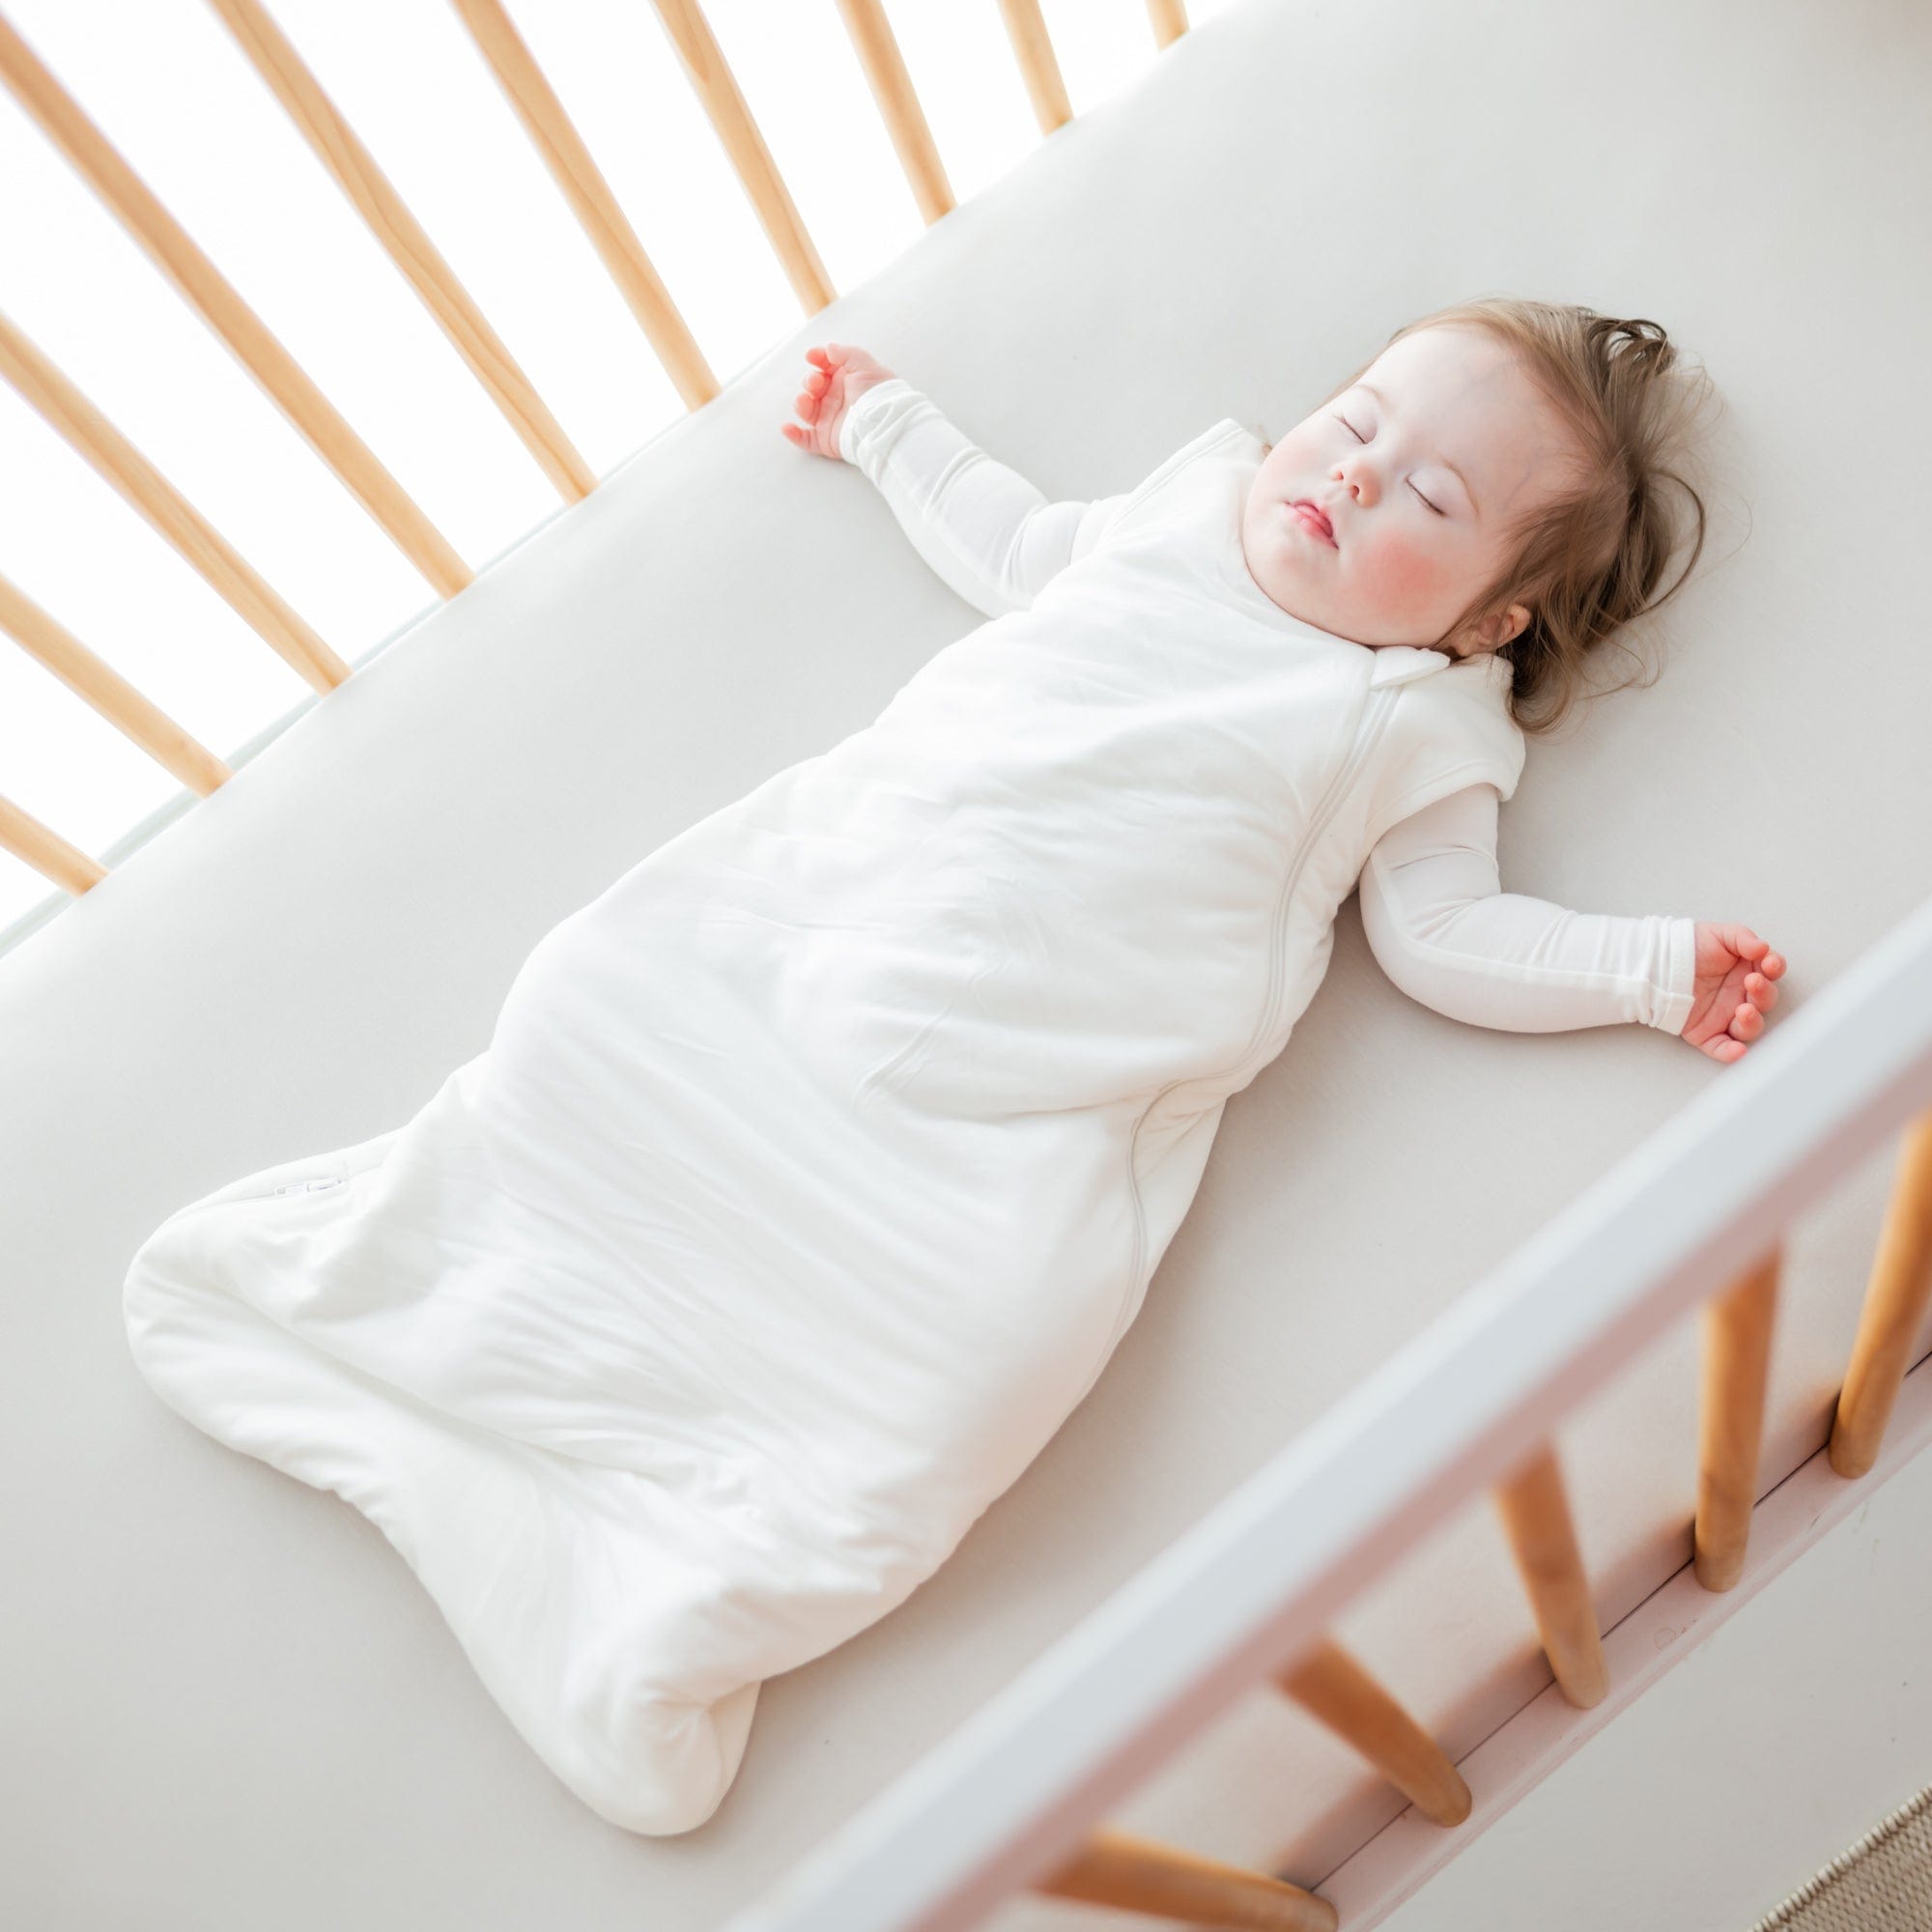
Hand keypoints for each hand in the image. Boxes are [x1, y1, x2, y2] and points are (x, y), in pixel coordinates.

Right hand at [780, 343, 895, 458]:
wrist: (885, 423)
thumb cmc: (879, 393)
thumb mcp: (865, 365)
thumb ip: (845, 353)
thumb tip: (828, 349)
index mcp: (846, 380)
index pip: (825, 366)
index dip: (817, 358)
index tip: (812, 356)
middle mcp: (837, 398)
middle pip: (813, 386)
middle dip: (810, 381)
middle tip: (816, 382)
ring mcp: (830, 419)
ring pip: (806, 410)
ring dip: (801, 403)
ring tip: (804, 401)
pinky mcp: (827, 439)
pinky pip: (806, 439)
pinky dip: (794, 435)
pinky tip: (787, 427)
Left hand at [1681, 923, 1784, 1062]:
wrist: (1658, 962)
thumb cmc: (1691, 947)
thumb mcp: (1719, 935)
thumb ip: (1743, 938)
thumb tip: (1763, 948)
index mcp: (1748, 970)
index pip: (1772, 973)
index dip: (1774, 969)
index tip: (1768, 964)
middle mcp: (1741, 995)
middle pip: (1765, 1001)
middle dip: (1763, 994)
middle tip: (1752, 983)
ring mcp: (1725, 1015)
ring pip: (1749, 1027)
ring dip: (1752, 1022)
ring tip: (1744, 1011)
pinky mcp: (1707, 1033)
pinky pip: (1722, 1048)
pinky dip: (1731, 1053)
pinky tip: (1737, 1051)